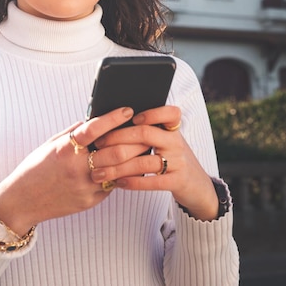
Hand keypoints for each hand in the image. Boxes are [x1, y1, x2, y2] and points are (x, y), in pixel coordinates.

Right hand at [0, 106, 133, 234]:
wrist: (21, 201)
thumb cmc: (36, 168)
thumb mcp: (51, 144)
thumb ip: (73, 133)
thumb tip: (95, 119)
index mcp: (65, 149)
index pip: (94, 129)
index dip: (113, 118)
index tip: (127, 110)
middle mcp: (76, 168)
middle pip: (115, 153)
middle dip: (134, 141)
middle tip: (145, 132)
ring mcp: (84, 187)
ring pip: (119, 171)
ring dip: (133, 160)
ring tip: (144, 149)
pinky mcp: (89, 202)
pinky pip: (110, 186)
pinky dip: (119, 175)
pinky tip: (126, 168)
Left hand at [89, 106, 218, 221]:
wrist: (198, 186)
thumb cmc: (173, 159)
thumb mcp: (167, 141)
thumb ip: (148, 132)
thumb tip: (114, 123)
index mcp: (173, 130)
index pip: (169, 113)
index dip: (151, 112)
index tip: (131, 116)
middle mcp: (177, 142)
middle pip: (145, 134)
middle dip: (118, 138)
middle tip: (99, 144)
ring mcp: (179, 162)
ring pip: (145, 161)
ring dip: (119, 167)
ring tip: (101, 171)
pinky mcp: (178, 182)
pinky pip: (153, 181)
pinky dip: (133, 182)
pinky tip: (119, 182)